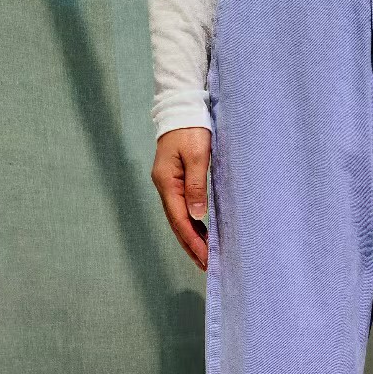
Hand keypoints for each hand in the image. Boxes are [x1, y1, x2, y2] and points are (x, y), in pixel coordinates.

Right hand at [151, 127, 210, 270]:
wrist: (182, 107)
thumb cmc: (192, 128)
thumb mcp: (197, 155)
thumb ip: (196, 186)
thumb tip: (197, 216)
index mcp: (167, 182)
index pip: (180, 220)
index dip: (193, 242)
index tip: (207, 259)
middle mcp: (165, 186)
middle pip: (177, 224)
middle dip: (192, 246)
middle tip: (207, 267)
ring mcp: (169, 183)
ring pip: (179, 218)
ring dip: (192, 238)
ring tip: (205, 257)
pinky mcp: (176, 179)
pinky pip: (183, 208)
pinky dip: (192, 224)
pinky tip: (201, 234)